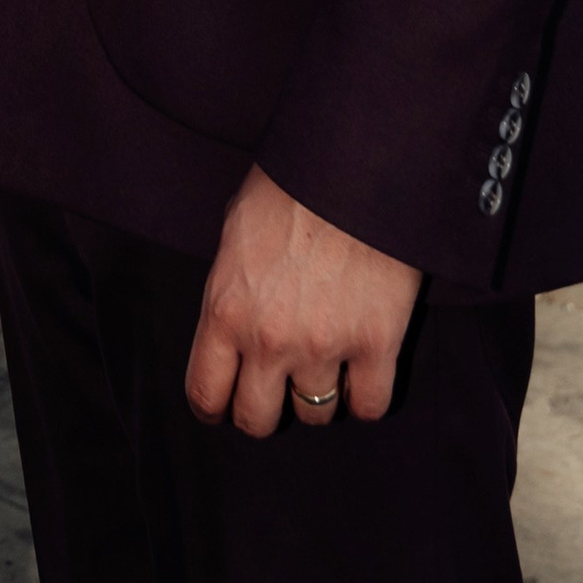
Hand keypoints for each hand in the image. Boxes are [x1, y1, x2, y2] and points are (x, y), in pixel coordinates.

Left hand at [185, 166, 420, 436]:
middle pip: (257, 420)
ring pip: (315, 416)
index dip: (215, 407)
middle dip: (263, 410)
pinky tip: (362, 375)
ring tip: (323, 368)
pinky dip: (365, 398)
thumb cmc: (289, 186)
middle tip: (275, 391)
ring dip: (317, 397)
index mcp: (225, 309)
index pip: (206, 393)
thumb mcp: (235, 233)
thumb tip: (232, 325)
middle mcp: (269, 339)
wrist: (352, 163)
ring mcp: (324, 346)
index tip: (224, 405)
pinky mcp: (376, 345)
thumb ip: (231, 290)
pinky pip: (370, 406)